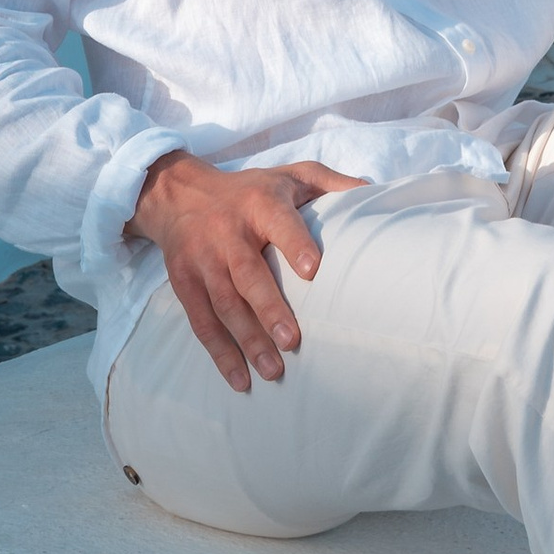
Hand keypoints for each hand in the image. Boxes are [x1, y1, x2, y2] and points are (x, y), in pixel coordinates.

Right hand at [127, 151, 362, 392]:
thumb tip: (374, 192)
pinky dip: (220, 353)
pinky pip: (202, 321)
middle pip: (246, 273)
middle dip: (268, 308)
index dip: (295, 244)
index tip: (314, 271)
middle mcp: (227, 232)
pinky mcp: (184, 283)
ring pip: (223, 303)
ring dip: (247, 339)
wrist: (180, 195)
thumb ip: (331, 183)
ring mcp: (202, 260)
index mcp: (259, 203)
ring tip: (273, 369)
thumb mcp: (291, 174)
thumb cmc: (251, 190)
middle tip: (292, 340)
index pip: (279, 222)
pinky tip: (240, 379)